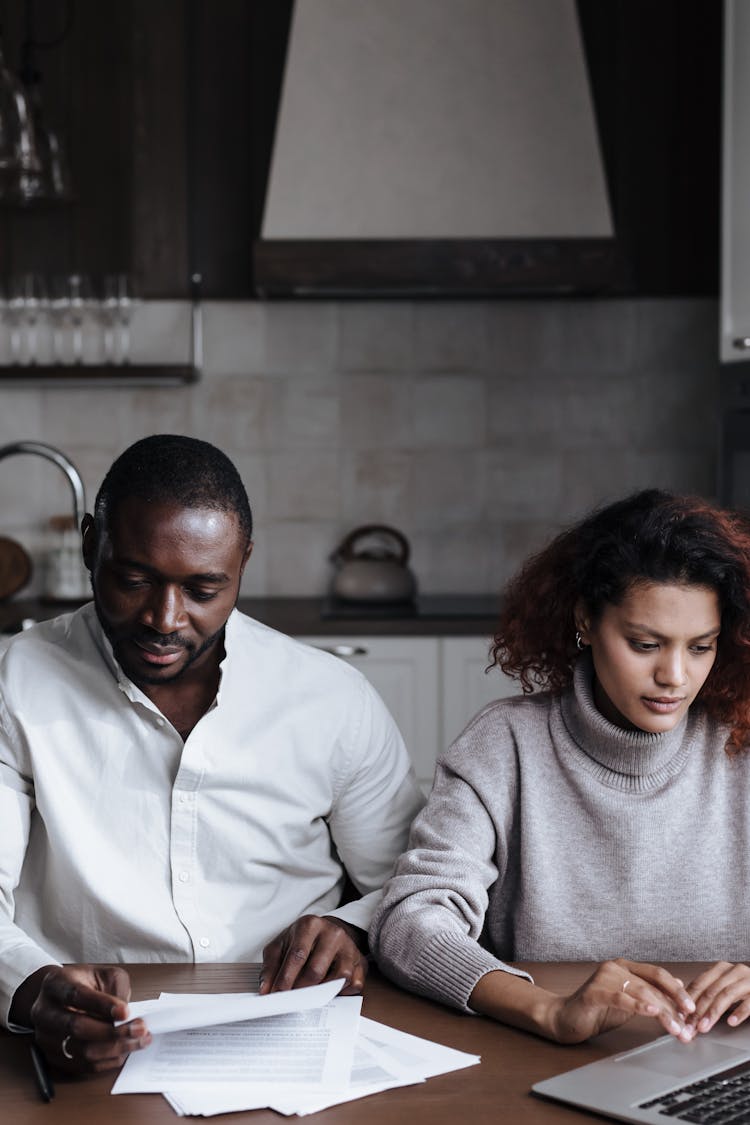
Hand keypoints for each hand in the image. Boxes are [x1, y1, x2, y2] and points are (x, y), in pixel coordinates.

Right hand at [24, 965, 150, 1073]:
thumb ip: (116, 989)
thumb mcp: (102, 974)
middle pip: (76, 1027)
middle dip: (113, 1031)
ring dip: (115, 1049)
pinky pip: (83, 1066)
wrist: (58, 998)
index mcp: (56, 985)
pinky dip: (108, 1061)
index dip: (102, 1005)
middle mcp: (45, 1012)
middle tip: (140, 1029)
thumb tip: (129, 1015)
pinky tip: (125, 1051)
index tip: (126, 1012)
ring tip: (139, 1041)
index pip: (77, 996)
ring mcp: (46, 1038)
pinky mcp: (53, 1058)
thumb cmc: (84, 984)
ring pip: (81, 1051)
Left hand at [260, 915, 367, 995]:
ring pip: (340, 977)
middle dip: (301, 989)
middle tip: (291, 1000)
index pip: (297, 955)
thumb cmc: (301, 941)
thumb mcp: (281, 945)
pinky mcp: (361, 962)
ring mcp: (349, 947)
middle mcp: (333, 933)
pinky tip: (331, 992)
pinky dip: (343, 993)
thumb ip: (271, 966)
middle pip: (317, 969)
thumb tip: (266, 990)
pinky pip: (355, 984)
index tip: (276, 995)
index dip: (285, 978)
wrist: (327, 931)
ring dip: (323, 992)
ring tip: (310, 996)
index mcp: (310, 925)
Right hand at [548, 958, 696, 1043]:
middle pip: (653, 984)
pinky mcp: (593, 992)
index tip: (692, 1009)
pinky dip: (637, 1004)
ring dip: (663, 1012)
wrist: (564, 1018)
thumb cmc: (597, 1010)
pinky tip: (651, 1011)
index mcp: (625, 966)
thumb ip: (649, 994)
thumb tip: (679, 990)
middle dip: (674, 1006)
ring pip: (641, 992)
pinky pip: (620, 997)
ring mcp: (603, 978)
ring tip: (676, 1029)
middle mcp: (615, 967)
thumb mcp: (629, 1002)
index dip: (677, 991)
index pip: (658, 975)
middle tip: (688, 1025)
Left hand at [683, 962, 749, 1034]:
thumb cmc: (744, 989)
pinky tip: (731, 1022)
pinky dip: (738, 1012)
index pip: (699, 984)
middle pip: (710, 991)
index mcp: (721, 969)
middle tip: (690, 1027)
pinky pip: (749, 1002)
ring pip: (726, 995)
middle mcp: (733, 971)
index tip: (680, 1017)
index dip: (687, 1001)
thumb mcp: (724, 988)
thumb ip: (708, 994)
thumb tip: (684, 1012)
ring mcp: (748, 980)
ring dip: (713, 1013)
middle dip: (698, 1011)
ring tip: (704, 1027)